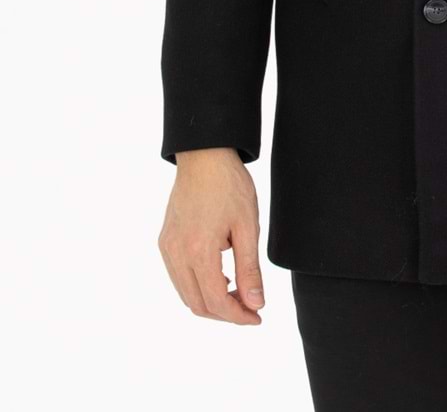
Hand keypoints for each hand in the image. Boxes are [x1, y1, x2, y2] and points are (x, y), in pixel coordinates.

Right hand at [158, 147, 265, 323]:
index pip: (217, 301)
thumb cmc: (229, 185)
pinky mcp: (165, 241)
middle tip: (250, 307)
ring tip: (237, 292)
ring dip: (211, 301)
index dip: (238, 316)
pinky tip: (218, 276)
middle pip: (198, 304)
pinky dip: (198, 286)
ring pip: (186, 294)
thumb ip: (250, 269)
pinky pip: (179, 277)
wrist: (204, 155)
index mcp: (199, 251)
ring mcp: (167, 248)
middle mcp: (177, 254)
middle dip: (226, 313)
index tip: (257, 316)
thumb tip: (256, 304)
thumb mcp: (248, 226)